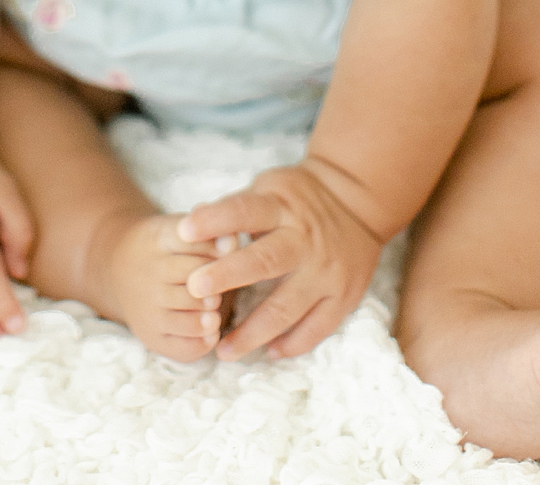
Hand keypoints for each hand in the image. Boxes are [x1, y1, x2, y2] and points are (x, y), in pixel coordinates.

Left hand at [177, 161, 384, 359]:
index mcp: (282, 207)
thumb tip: (189, 227)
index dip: (215, 219)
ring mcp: (326, 271)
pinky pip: (317, 328)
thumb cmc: (298, 196)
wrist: (356, 200)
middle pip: (265, 261)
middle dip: (228, 276)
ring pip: (288, 307)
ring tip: (223, 351)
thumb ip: (234, 209)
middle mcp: (304, 240)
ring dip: (253, 332)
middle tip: (194, 290)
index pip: (245, 211)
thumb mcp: (269, 187)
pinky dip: (292, 344)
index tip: (183, 231)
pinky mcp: (344, 296)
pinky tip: (269, 353)